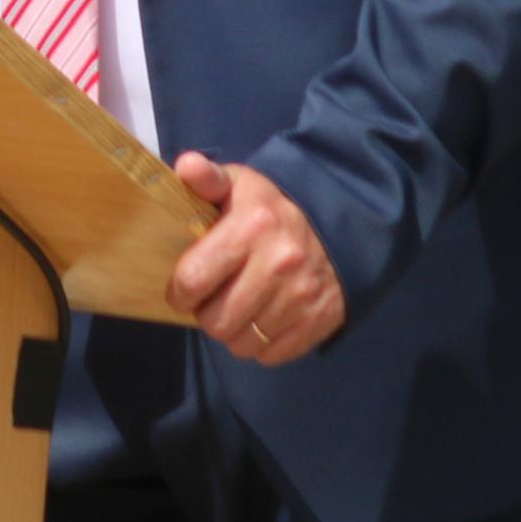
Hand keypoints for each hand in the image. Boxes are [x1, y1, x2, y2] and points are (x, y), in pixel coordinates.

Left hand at [167, 156, 346, 365]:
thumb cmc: (273, 206)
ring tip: (238, 308)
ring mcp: (303, 296)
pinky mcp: (321, 319)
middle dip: (206, 315)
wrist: (341, 220)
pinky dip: (261, 344)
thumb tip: (185, 166)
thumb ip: (207, 179)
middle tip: (213, 299)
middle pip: (216, 322)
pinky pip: (273, 355)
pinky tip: (262, 319)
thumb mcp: (240, 183)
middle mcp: (279, 264)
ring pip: (243, 343)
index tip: (183, 289)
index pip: (193, 281)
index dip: (179, 292)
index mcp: (251, 228)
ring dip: (234, 331)